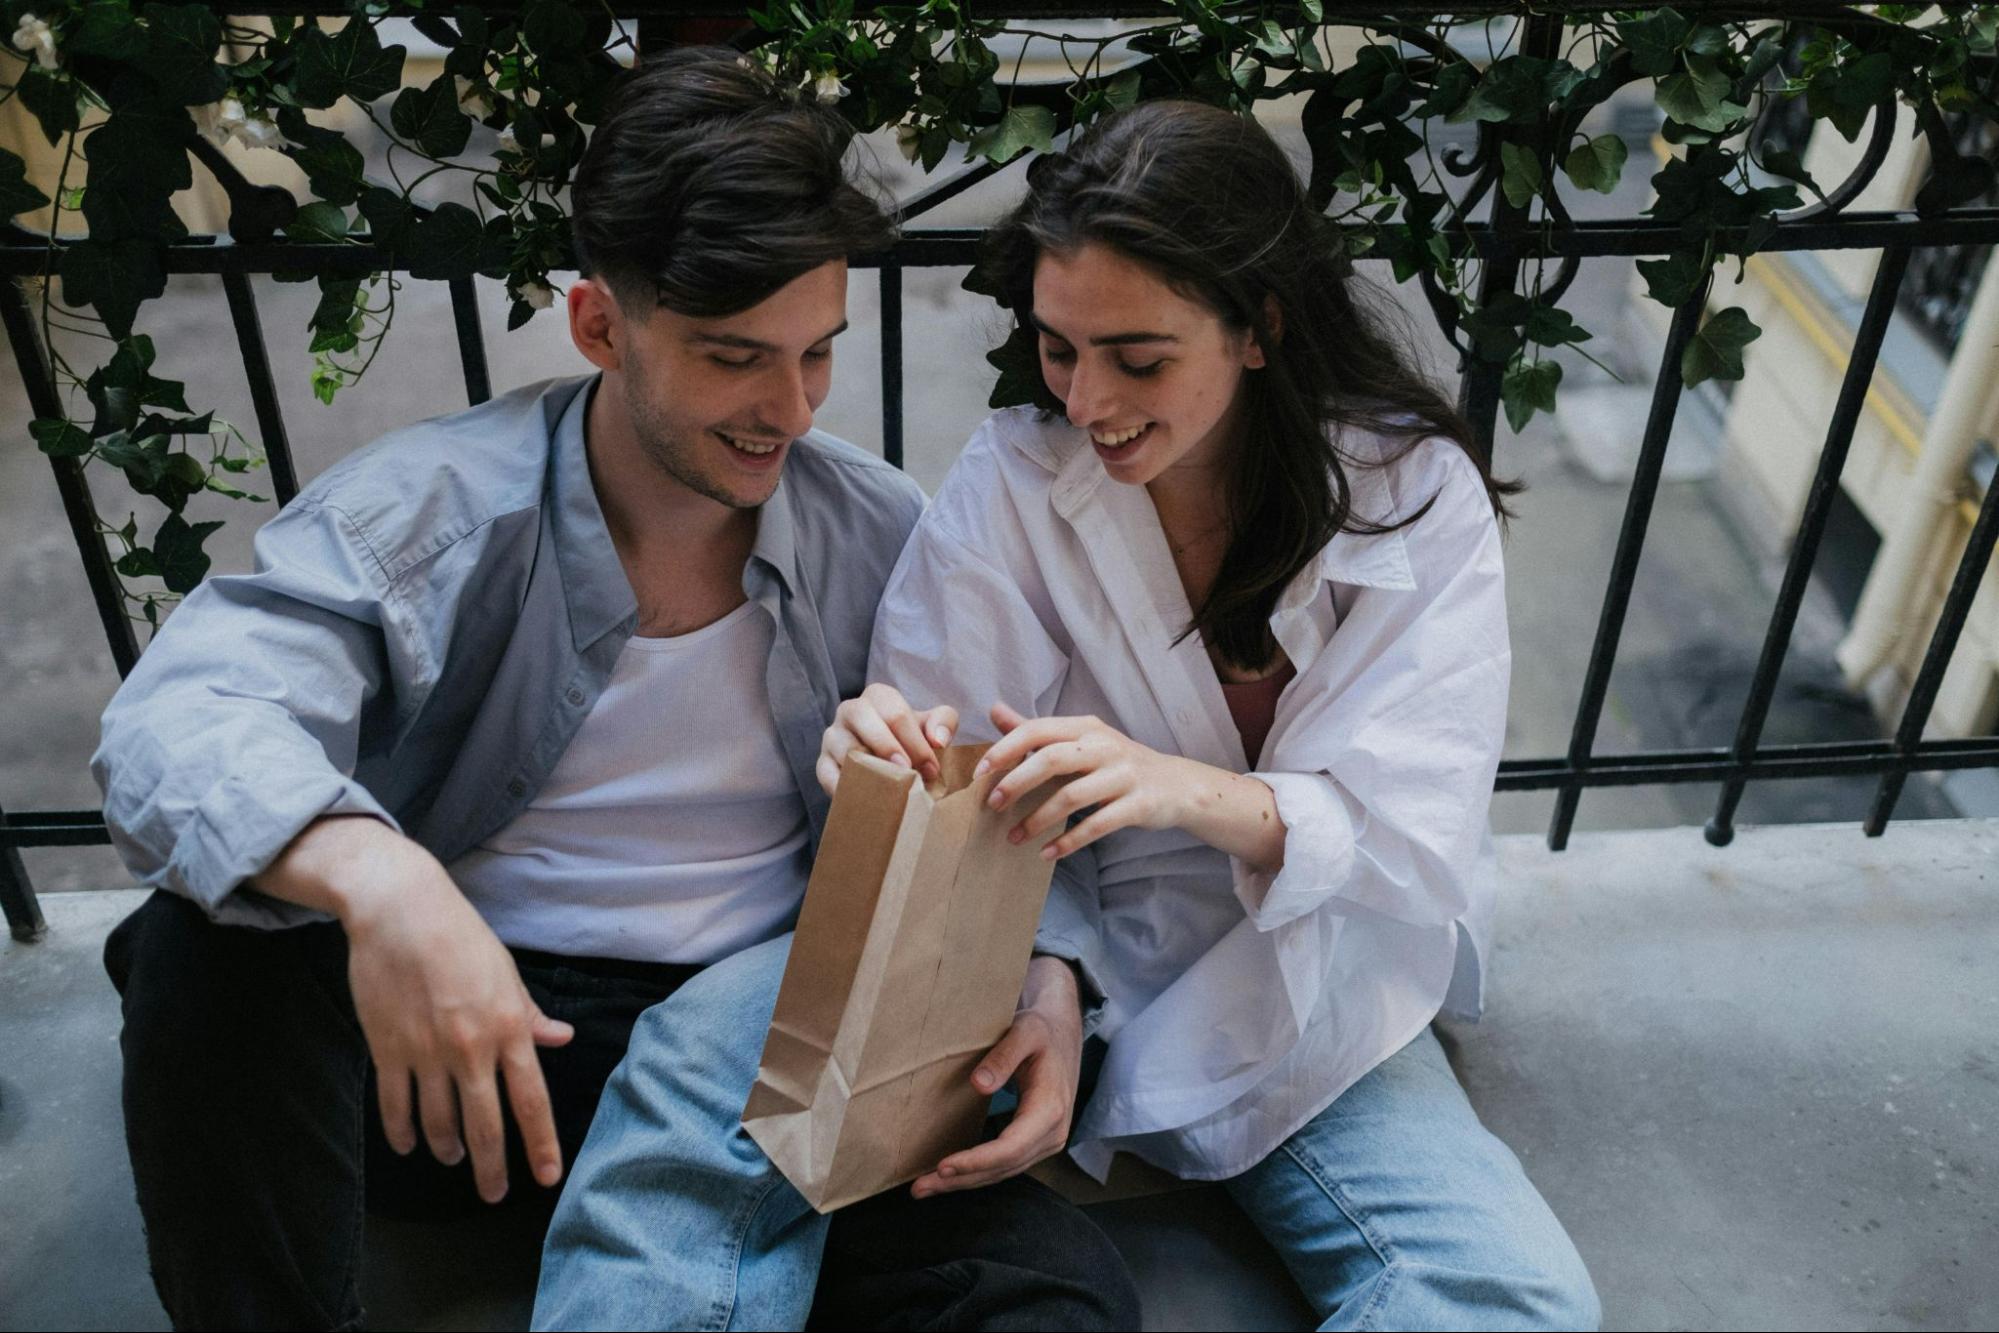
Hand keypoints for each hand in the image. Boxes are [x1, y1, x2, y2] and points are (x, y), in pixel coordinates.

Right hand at [259, 818, 574, 1203]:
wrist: (400, 910)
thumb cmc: (461, 937)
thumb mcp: (506, 972)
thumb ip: (529, 1013)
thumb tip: (560, 1038)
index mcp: (509, 1028)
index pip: (531, 1101)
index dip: (541, 1145)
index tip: (548, 1178)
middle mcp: (471, 1048)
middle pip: (486, 1126)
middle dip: (492, 1169)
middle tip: (493, 1195)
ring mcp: (426, 1053)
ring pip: (439, 1123)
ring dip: (448, 1149)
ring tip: (454, 1158)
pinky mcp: (387, 1049)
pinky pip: (395, 1106)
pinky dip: (402, 1133)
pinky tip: (409, 1145)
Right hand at [817, 682, 958, 794]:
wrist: (889, 763)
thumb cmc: (911, 741)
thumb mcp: (931, 726)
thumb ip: (943, 722)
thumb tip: (938, 739)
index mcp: (878, 696)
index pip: (895, 711)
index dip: (915, 741)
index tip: (931, 769)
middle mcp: (850, 710)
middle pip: (861, 716)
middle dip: (887, 745)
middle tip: (907, 772)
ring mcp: (832, 737)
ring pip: (842, 745)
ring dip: (867, 767)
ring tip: (889, 787)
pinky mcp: (822, 764)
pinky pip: (826, 773)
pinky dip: (845, 787)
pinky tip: (866, 799)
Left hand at [910, 955, 1082, 1197]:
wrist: (1062, 1035)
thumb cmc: (1042, 1031)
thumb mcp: (1025, 1031)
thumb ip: (1004, 1055)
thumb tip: (979, 1084)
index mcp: (1051, 1108)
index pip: (1011, 1147)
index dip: (977, 1161)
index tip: (943, 1166)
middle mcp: (1053, 1133)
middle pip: (1003, 1167)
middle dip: (961, 1179)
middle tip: (920, 1188)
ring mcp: (1046, 1141)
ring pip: (1002, 1172)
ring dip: (964, 1182)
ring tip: (925, 1188)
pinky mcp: (1035, 1143)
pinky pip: (1004, 1165)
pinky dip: (976, 1173)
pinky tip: (949, 1176)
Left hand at [976, 702, 1198, 859]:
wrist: (1176, 786)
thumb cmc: (1117, 763)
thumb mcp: (1080, 740)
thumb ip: (1037, 731)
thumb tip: (994, 711)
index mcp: (1085, 727)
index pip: (1037, 730)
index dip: (1005, 749)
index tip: (978, 773)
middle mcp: (1104, 746)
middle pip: (1052, 759)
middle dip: (1016, 782)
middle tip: (991, 805)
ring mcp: (1124, 775)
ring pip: (1072, 796)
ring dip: (1038, 819)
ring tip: (1013, 837)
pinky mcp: (1138, 804)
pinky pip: (1097, 825)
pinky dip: (1069, 841)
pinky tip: (1047, 853)